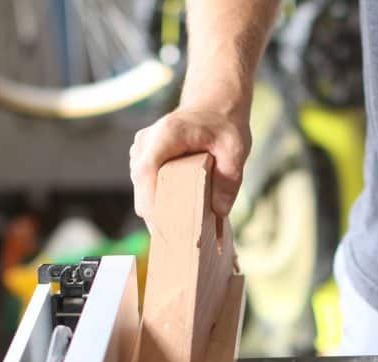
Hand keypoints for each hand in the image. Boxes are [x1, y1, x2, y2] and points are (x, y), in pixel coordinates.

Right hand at [129, 104, 250, 227]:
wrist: (212, 106)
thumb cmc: (223, 125)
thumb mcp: (236, 148)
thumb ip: (230, 179)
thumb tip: (219, 211)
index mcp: (167, 134)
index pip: (147, 170)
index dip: (150, 200)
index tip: (162, 225)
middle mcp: (147, 141)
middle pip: (141, 185)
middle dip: (157, 213)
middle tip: (178, 239)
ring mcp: (141, 151)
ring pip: (141, 189)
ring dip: (158, 209)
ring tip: (180, 229)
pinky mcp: (143, 161)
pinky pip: (145, 187)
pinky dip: (158, 202)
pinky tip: (177, 214)